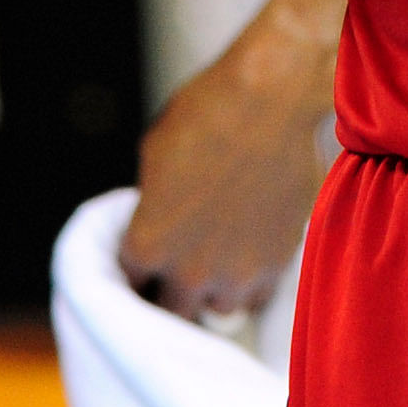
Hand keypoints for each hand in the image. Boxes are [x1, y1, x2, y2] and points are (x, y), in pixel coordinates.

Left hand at [118, 0, 346, 317]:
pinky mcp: (278, 261)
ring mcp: (237, 272)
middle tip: (181, 268)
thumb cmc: (207, 111)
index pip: (129, 282)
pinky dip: (253, 279)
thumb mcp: (155, 152)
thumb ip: (153, 203)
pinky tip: (252, 252)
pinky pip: (259, 294)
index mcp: (147, 244)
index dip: (137, 269)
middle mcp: (189, 271)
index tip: (146, 261)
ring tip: (221, 260)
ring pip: (219, 308)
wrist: (273, 96)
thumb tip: (160, 216)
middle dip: (173, 290)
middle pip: (172, 310)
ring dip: (216, 288)